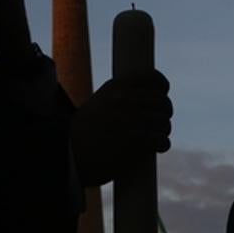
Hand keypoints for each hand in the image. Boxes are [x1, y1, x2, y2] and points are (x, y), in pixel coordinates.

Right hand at [70, 70, 172, 185]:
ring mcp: (133, 119)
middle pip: (163, 103)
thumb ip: (120, 97)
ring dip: (163, 131)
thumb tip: (147, 99)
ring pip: (164, 123)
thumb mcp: (98, 103)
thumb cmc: (82, 133)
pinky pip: (163, 140)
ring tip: (155, 138)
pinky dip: (162, 144)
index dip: (161, 88)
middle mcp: (127, 99)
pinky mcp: (137, 141)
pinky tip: (156, 148)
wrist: (68, 154)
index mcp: (117, 86)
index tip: (162, 95)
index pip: (153, 78)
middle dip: (163, 114)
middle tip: (158, 124)